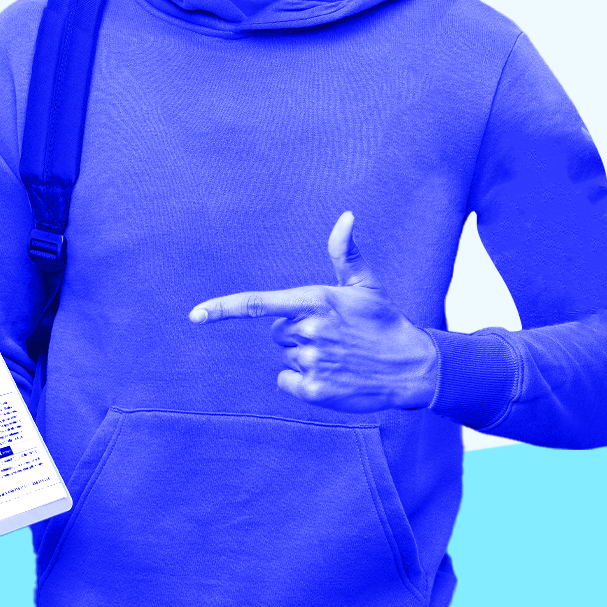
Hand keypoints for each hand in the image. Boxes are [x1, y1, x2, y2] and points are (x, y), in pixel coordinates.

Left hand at [189, 212, 439, 412]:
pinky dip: (303, 382)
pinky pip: (288, 380)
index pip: (257, 304)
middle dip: (298, 333)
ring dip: (307, 356)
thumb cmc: (382, 321)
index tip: (195, 315)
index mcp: (315, 300)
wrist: (410, 365)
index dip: (223, 309)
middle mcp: (309, 330)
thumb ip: (345, 252)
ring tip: (340, 355)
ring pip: (287, 356)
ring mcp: (312, 361)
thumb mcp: (365, 284)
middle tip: (333, 335)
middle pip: (277, 333)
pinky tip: (333, 375)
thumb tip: (347, 216)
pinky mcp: (315, 389)